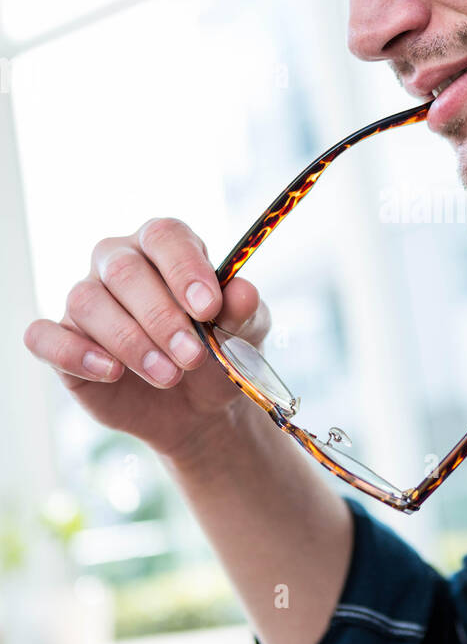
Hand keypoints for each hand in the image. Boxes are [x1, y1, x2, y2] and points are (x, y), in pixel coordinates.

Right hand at [23, 217, 269, 460]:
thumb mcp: (243, 334)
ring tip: (167, 376)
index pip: (165, 236)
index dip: (184, 269)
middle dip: (161, 317)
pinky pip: (45, 336)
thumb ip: (242, 310)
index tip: (208, 308)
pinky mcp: (61, 340)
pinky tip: (111, 372)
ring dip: (129, 341)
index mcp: (164, 246)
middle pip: (124, 270)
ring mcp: (87, 300)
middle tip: (193, 356)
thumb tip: (242, 290)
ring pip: (87, 302)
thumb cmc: (218, 354)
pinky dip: (74, 353)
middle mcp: (118, 263)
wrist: (197, 407)